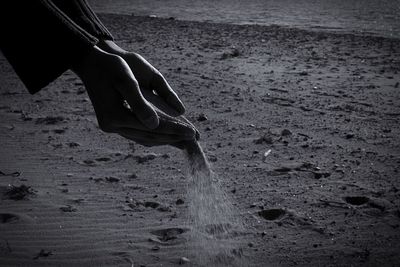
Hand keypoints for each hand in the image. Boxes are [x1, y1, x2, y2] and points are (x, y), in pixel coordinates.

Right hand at [72, 46, 196, 147]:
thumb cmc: (111, 66)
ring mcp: (112, 127)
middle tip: (194, 140)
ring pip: (144, 139)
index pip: (151, 128)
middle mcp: (112, 126)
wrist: (92, 62)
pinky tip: (168, 137)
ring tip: (184, 142)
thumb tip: (155, 124)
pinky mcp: (115, 124)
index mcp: (114, 116)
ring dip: (165, 140)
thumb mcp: (126, 79)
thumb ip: (139, 102)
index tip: (192, 133)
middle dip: (173, 138)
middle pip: (149, 137)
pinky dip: (155, 137)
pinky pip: (138, 135)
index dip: (173, 130)